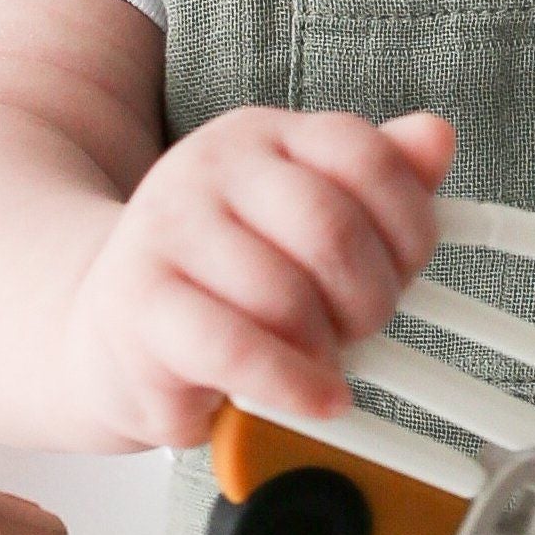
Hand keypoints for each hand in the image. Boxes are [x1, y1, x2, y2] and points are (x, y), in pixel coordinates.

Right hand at [57, 104, 453, 451]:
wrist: (98, 330)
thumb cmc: (219, 282)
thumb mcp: (297, 219)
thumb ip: (374, 181)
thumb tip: (436, 137)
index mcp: (262, 136)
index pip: (364, 155)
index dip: (408, 224)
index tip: (407, 269)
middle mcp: (208, 169)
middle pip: (331, 229)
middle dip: (368, 297)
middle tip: (361, 329)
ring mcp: (166, 233)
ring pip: (287, 297)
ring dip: (325, 349)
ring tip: (319, 363)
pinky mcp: (140, 308)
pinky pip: (239, 350)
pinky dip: (294, 385)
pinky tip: (316, 398)